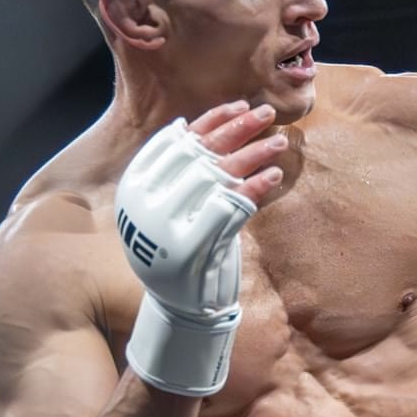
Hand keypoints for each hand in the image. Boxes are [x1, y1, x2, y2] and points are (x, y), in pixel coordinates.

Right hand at [115, 102, 284, 396]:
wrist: (181, 309)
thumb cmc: (184, 252)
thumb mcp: (176, 207)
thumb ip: (185, 172)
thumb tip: (207, 126)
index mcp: (136, 189)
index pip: (174, 142)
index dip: (210, 121)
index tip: (237, 106)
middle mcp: (146, 204)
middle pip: (199, 153)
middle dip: (236, 130)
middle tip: (265, 113)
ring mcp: (169, 225)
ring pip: (218, 175)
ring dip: (253, 154)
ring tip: (279, 140)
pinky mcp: (196, 247)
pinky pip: (232, 207)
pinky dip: (255, 188)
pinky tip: (274, 175)